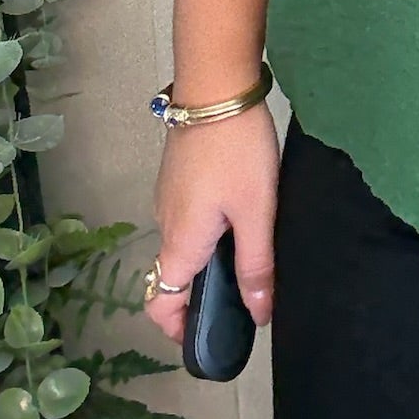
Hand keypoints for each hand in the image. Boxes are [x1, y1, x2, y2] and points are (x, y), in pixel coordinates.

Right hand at [143, 105, 280, 343]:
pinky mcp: (179, 172)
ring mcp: (169, 194)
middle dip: (206, 291)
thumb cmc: (237, 151)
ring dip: (212, 255)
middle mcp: (165, 222)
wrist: (216, 85)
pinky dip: (211, 226)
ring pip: (185, 241)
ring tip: (255, 250)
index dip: (178, 328)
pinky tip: (246, 211)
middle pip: (174, 274)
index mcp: (180, 241)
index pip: (159, 303)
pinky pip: (191, 215)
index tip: (211, 334)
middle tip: (249, 292)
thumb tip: (258, 314)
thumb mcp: (257, 210)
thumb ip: (257, 264)